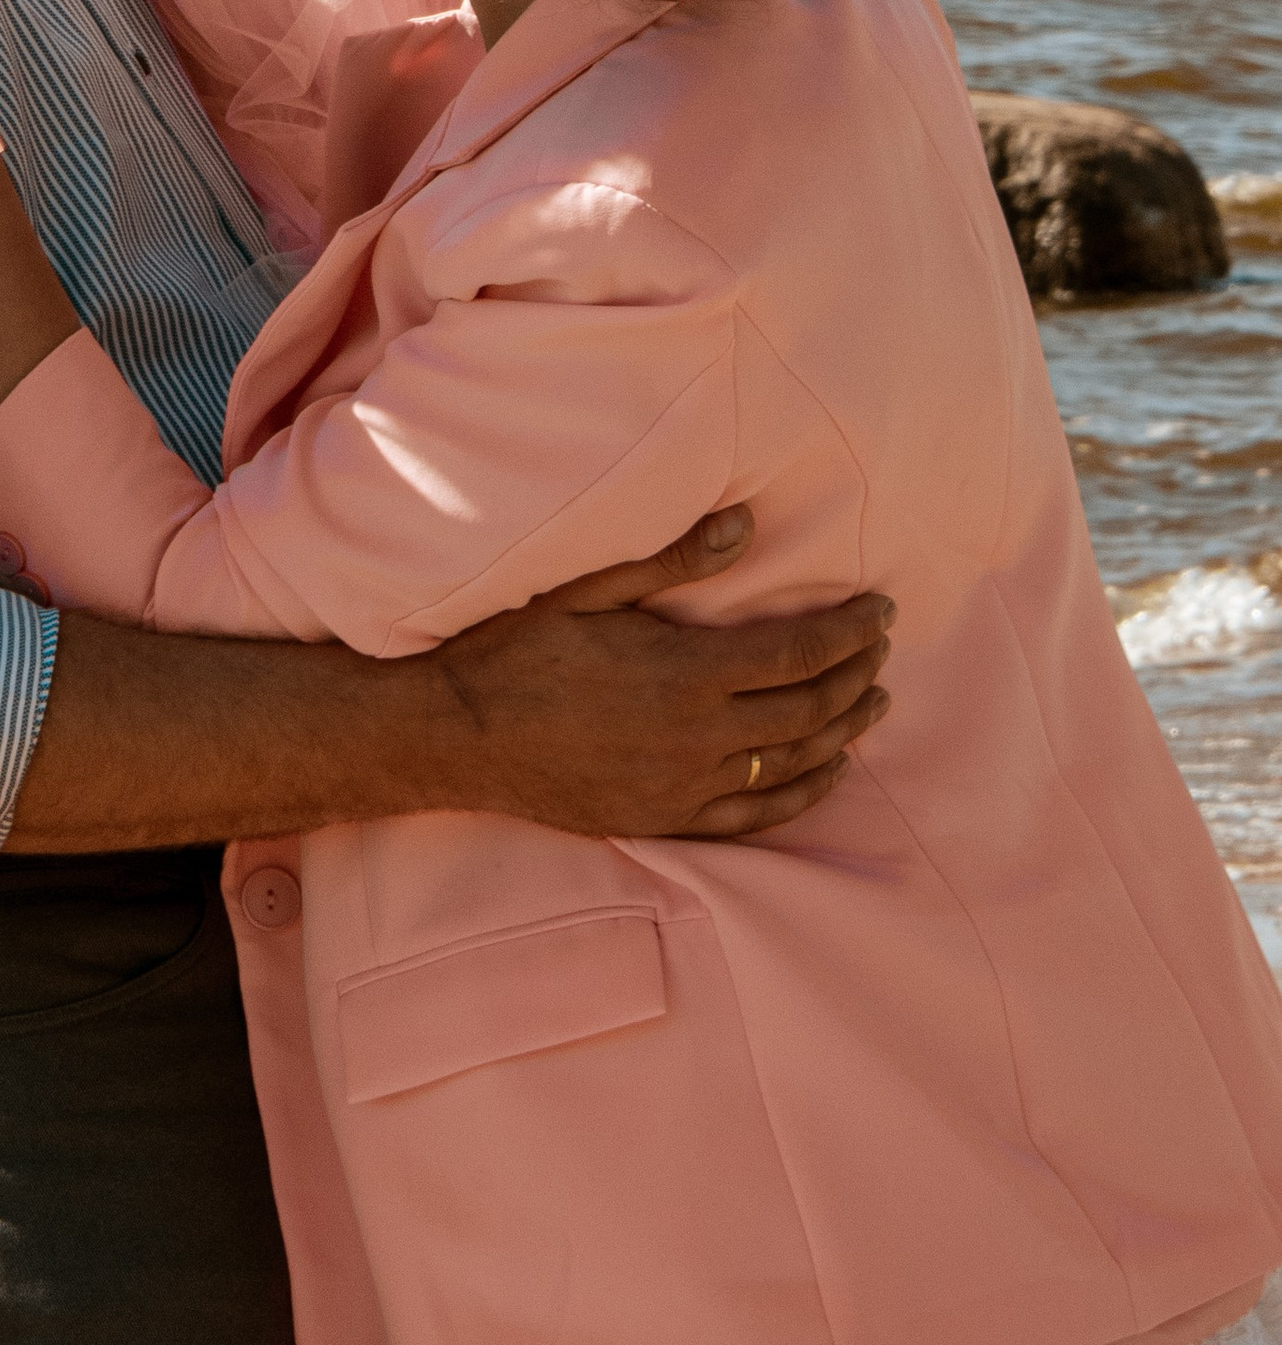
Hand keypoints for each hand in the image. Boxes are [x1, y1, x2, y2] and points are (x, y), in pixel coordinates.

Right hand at [434, 504, 891, 840]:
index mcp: (686, 673)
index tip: (881, 610)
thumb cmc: (517, 651)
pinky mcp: (669, 819)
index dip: (849, 631)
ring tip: (875, 703)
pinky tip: (828, 768)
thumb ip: (675, 562)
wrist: (461, 737)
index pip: (799, 653)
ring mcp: (687, 787)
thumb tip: (748, 525)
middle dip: (858, 675)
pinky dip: (806, 791)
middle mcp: (700, 737)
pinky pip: (760, 815)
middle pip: (809, 708)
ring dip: (845, 729)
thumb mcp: (589, 590)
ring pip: (795, 763)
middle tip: (882, 649)